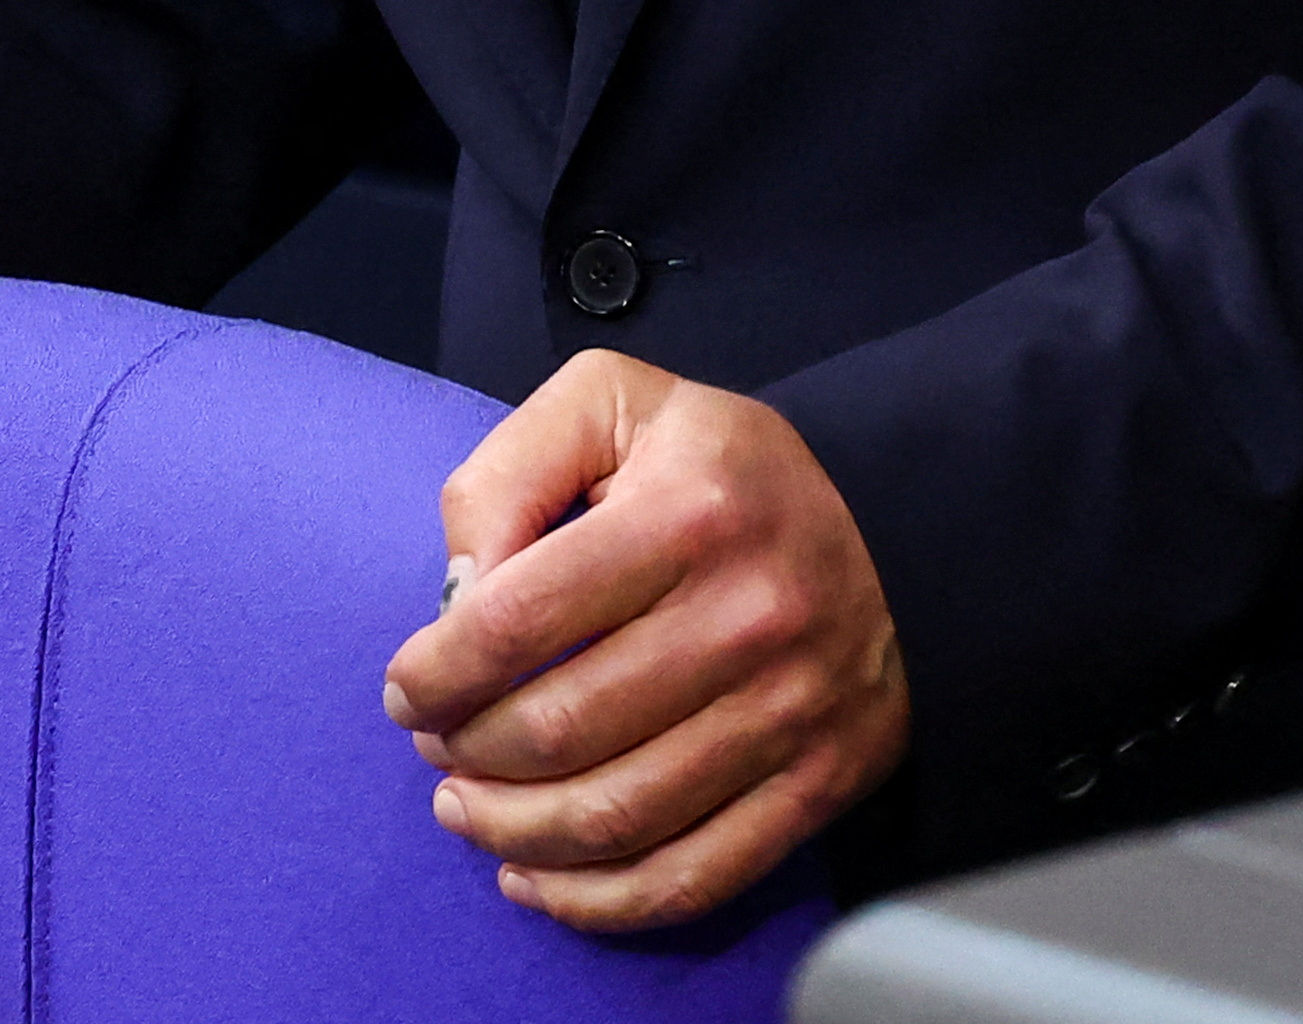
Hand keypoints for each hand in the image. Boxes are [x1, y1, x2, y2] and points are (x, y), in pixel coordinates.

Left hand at [383, 351, 909, 932]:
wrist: (894, 527)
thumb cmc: (719, 470)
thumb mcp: (612, 403)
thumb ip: (511, 470)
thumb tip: (457, 591)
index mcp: (688, 512)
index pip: (516, 618)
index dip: (436, 671)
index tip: (408, 686)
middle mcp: (749, 617)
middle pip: (560, 730)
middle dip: (466, 752)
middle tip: (436, 744)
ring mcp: (792, 712)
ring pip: (616, 816)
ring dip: (511, 830)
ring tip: (465, 808)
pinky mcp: (819, 783)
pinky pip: (691, 876)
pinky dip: (595, 900)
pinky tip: (531, 877)